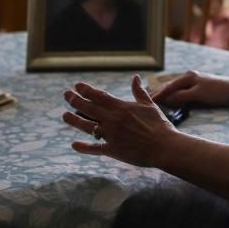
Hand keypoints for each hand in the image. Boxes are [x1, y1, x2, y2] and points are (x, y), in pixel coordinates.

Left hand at [62, 75, 177, 167]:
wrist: (164, 146)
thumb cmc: (159, 125)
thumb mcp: (150, 105)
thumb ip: (139, 92)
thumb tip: (135, 77)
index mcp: (121, 107)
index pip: (99, 96)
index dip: (86, 90)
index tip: (77, 85)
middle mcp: (113, 119)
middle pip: (89, 108)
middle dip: (75, 100)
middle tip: (66, 95)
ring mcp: (111, 135)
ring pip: (87, 126)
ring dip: (74, 120)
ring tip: (64, 115)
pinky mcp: (112, 150)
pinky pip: (94, 148)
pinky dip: (84, 147)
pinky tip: (74, 144)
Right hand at [150, 70, 228, 107]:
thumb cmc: (218, 92)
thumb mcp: (198, 95)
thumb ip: (182, 96)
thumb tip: (167, 99)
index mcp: (188, 77)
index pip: (168, 87)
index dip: (157, 94)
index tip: (146, 101)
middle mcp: (189, 76)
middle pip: (169, 85)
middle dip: (157, 92)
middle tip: (143, 100)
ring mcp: (193, 80)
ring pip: (174, 87)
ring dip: (163, 93)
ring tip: (151, 99)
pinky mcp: (197, 86)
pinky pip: (180, 90)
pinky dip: (171, 94)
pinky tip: (168, 99)